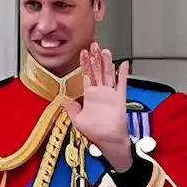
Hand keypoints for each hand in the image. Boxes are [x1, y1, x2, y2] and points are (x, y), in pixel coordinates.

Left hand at [63, 43, 131, 170]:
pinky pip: (122, 84)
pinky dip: (122, 74)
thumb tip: (63, 99)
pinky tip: (123, 64)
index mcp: (90, 96)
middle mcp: (100, 93)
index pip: (87, 75)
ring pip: (108, 74)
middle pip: (98, 71)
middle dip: (95, 58)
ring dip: (106, 62)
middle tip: (94, 45)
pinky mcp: (119, 98)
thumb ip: (70, 108)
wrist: (109, 140)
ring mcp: (111, 94)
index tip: (84, 53)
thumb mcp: (77, 119)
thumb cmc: (95, 132)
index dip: (85, 64)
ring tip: (104, 50)